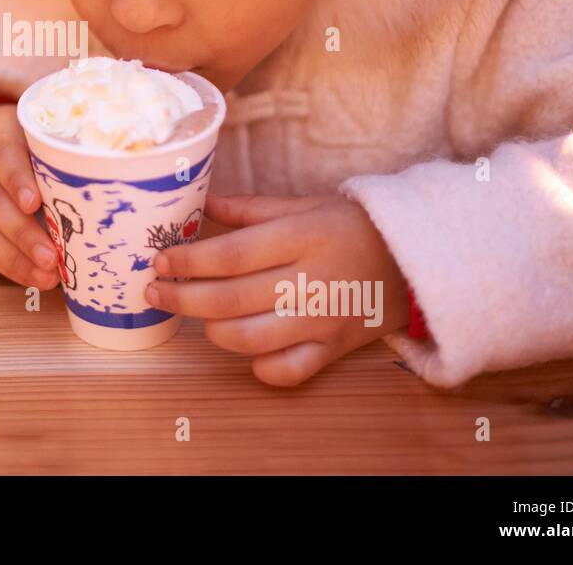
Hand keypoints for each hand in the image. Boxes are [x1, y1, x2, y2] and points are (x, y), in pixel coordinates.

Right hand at [0, 103, 60, 289]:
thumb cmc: (22, 142)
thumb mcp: (36, 135)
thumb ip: (62, 155)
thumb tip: (109, 195)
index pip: (3, 152)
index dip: (17, 180)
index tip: (34, 203)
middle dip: (22, 232)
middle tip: (52, 257)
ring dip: (15, 257)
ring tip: (47, 276)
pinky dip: (7, 264)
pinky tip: (32, 277)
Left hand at [146, 193, 408, 386]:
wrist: (416, 260)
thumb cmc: (351, 226)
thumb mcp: (305, 206)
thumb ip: (250, 209)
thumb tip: (202, 202)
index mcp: (301, 237)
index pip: (232, 255)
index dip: (189, 262)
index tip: (160, 261)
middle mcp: (310, 280)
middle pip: (231, 298)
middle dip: (183, 297)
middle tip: (155, 291)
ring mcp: (322, 320)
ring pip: (251, 338)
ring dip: (211, 330)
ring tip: (195, 314)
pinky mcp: (333, 349)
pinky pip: (288, 370)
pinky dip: (259, 366)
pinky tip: (243, 347)